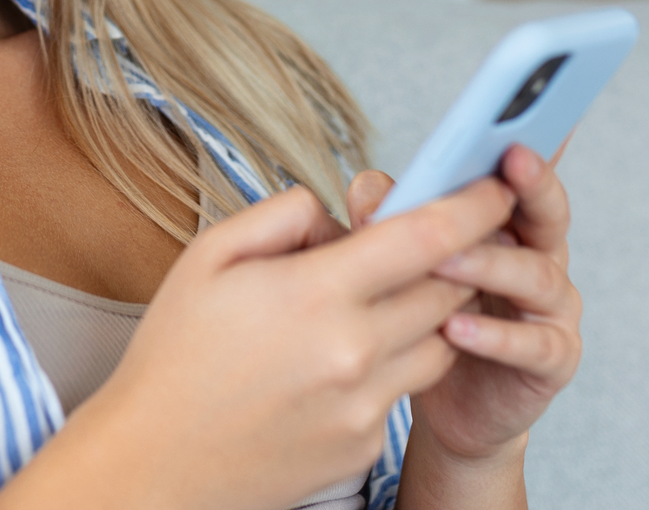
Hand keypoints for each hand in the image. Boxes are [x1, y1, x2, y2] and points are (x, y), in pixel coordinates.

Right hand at [8, 178, 516, 509]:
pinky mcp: (365, 446)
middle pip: (446, 291)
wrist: (155, 462)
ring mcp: (364, 406)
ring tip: (373, 304)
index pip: (424, 239)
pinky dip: (388, 365)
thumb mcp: (209, 256)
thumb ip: (284, 216)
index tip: (493, 188)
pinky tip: (335, 363)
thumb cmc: (173, 356)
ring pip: (437, 343)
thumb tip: (336, 213)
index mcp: (314, 294)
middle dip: (450, 261)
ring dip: (424, 314)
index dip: (471, 207)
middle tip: (429, 243)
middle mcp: (353, 352)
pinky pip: (404, 390)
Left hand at [347, 146, 582, 469]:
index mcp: (510, 223)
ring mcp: (553, 309)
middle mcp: (542, 256)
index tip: (516, 113)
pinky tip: (455, 329)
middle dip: (533, 183)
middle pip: (548, 212)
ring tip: (445, 260)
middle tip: (511, 160)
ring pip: (536, 274)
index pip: (523, 174)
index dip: (529, 139)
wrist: (448, 404)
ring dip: (490, 262)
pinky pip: (534, 344)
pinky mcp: (553, 361)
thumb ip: (393, 222)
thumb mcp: (407, 264)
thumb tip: (367, 187)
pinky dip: (495, 336)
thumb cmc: (428, 318)